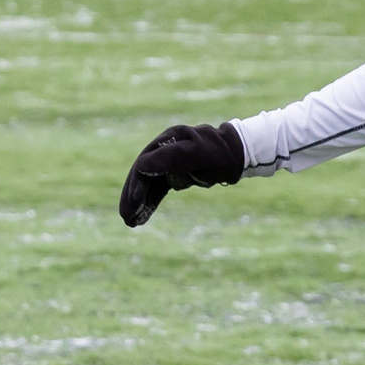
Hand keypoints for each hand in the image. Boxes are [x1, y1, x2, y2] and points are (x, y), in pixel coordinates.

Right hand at [119, 121, 244, 227]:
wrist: (239, 154)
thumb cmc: (220, 153)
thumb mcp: (197, 154)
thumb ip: (171, 157)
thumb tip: (140, 166)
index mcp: (166, 141)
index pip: (143, 165)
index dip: (135, 185)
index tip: (133, 204)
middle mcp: (164, 150)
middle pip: (142, 176)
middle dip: (133, 198)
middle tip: (125, 218)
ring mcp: (169, 163)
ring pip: (149, 185)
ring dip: (139, 203)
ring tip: (130, 222)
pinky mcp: (175, 174)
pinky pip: (159, 189)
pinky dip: (150, 203)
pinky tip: (143, 217)